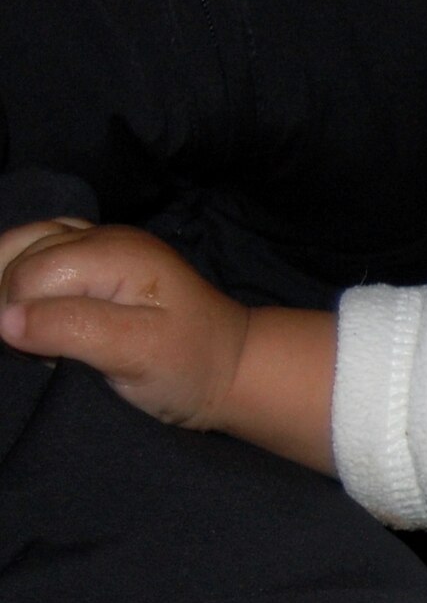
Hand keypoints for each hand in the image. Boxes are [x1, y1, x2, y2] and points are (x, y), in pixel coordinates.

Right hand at [0, 219, 249, 425]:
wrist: (229, 365)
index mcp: (116, 252)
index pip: (29, 274)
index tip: (45, 356)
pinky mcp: (98, 257)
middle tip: (45, 350)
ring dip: (13, 288)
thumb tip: (5, 320)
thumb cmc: (187, 363)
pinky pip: (39, 252)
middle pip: (19, 258)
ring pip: (21, 248)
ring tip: (38, 331)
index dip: (19, 317)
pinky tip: (37, 310)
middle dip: (14, 304)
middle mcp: (105, 236)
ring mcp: (101, 242)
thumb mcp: (134, 352)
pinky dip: (25, 278)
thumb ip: (71, 329)